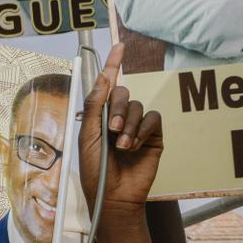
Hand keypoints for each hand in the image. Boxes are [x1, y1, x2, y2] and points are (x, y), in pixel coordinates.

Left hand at [80, 44, 162, 219]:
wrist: (114, 196)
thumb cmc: (96, 172)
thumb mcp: (88, 138)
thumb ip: (94, 107)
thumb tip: (102, 78)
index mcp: (98, 118)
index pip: (106, 86)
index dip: (112, 65)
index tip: (119, 46)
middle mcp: (118, 119)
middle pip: (122, 93)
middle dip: (117, 108)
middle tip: (112, 131)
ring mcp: (136, 126)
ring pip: (138, 106)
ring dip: (129, 124)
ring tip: (122, 147)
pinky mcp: (153, 135)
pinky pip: (154, 118)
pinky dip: (143, 130)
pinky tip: (135, 146)